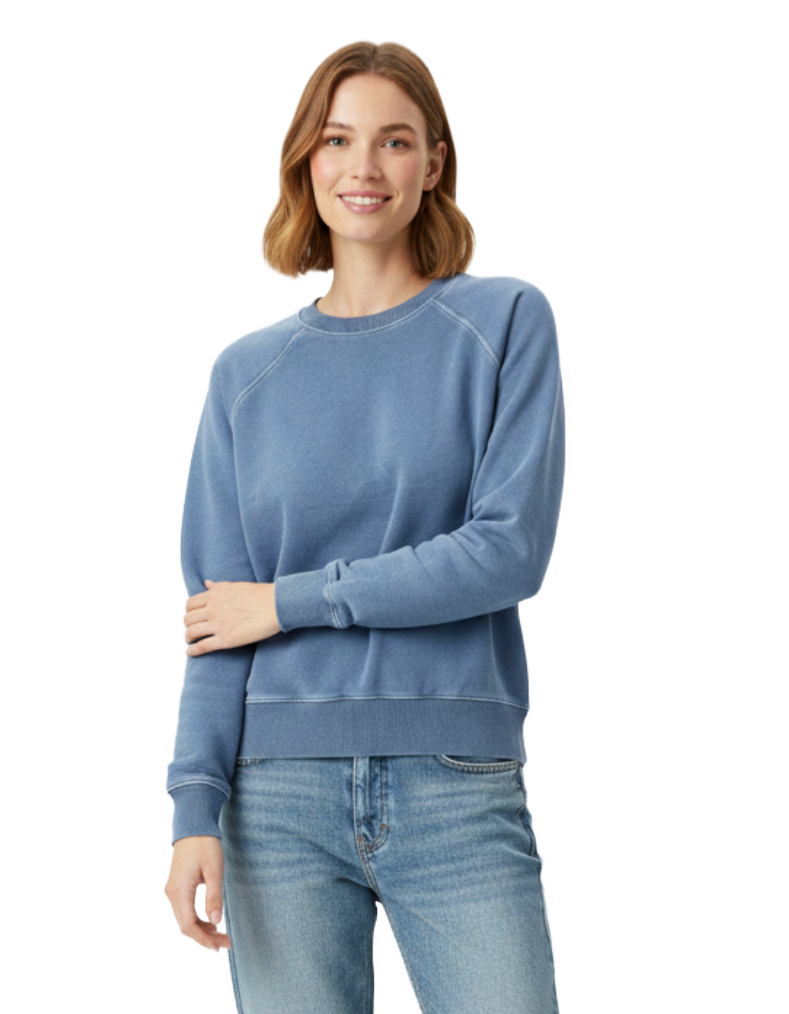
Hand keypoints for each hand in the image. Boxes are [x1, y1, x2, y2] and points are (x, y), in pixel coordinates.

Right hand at [164, 835, 231, 952]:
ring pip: (184, 919)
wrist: (193, 826)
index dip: (203, 939)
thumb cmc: (205, 845)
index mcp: (179, 891)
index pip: (188, 925)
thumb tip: (216, 922)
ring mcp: (173, 891)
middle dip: (205, 938)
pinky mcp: (177, 887)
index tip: (219, 946)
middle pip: (185, 926)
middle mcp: (172, 894)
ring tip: (221, 935)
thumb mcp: (215, 870)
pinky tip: (211, 922)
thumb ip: (214, 897)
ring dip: (201, 930)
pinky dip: (197, 920)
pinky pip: (184, 911)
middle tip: (226, 943)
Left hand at [185, 579, 280, 654]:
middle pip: (189, 619)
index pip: (191, 604)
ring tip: (189, 640)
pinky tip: (190, 652)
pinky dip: (193, 651)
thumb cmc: (260, 595)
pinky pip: (202, 646)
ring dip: (188, 637)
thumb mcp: (236, 585)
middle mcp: (213, 609)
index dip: (189, 611)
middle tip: (191, 629)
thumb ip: (219, 586)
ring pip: (191, 633)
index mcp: (215, 595)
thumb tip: (206, 583)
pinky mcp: (225, 640)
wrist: (276, 605)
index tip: (192, 616)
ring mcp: (218, 624)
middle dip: (187, 625)